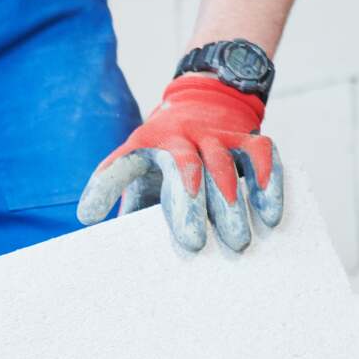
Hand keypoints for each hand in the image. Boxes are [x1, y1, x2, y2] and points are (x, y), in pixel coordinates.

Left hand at [76, 75, 283, 253]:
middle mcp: (176, 136)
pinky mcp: (243, 135)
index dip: (102, 187)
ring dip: (231, 203)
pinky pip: (258, 152)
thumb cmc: (162, 159)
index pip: (119, 165)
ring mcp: (212, 133)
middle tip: (194, 245)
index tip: (89, 216)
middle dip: (189, 207)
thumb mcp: (138, 177)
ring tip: (238, 240)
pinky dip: (266, 179)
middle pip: (183, 167)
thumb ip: (129, 207)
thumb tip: (117, 256)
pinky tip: (269, 212)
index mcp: (141, 148)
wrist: (200, 102)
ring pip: (222, 163)